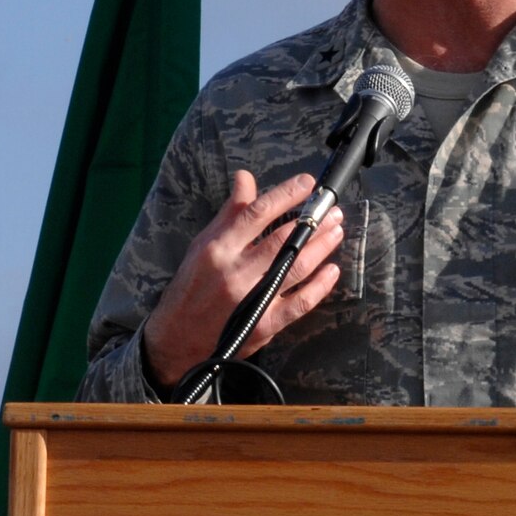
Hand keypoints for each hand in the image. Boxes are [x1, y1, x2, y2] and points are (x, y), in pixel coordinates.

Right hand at [141, 170, 347, 387]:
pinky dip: (321, 286)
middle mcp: (236, 272)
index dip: (285, 195)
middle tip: (331, 209)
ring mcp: (253, 299)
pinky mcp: (266, 324)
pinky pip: (301, 302)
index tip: (307, 183)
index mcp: (218, 249)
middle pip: (283, 239)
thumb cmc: (192, 286)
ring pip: (296, 267)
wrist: (179, 337)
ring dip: (321, 246)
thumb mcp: (203, 244)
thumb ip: (230, 213)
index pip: (257, 213)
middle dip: (312, 221)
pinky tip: (332, 270)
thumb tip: (246, 178)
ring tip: (336, 231)